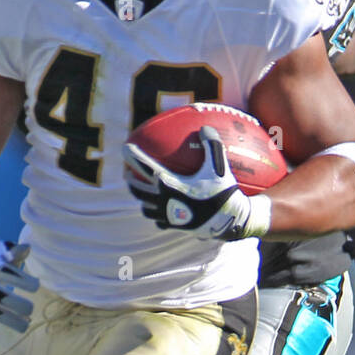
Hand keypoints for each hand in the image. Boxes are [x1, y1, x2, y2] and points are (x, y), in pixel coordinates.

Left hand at [123, 127, 265, 240]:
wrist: (229, 223)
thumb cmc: (223, 192)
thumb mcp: (219, 166)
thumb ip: (212, 145)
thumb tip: (205, 128)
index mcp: (169, 184)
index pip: (144, 167)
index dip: (133, 156)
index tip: (125, 148)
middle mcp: (163, 201)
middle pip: (137, 189)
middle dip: (131, 179)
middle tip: (129, 172)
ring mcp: (167, 216)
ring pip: (145, 207)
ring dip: (141, 198)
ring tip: (142, 192)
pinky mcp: (175, 227)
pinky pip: (159, 221)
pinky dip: (157, 214)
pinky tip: (160, 211)